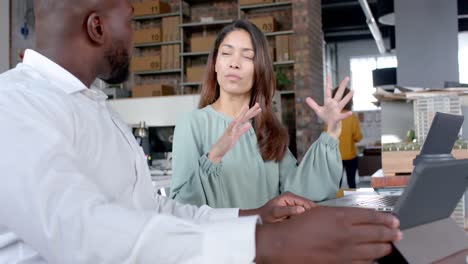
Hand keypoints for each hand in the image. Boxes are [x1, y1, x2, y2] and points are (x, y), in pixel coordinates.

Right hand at [208, 103, 261, 162]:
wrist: (218, 150)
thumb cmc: (227, 143)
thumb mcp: (237, 136)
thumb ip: (243, 130)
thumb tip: (249, 124)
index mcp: (237, 126)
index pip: (246, 118)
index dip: (252, 113)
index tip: (259, 108)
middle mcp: (234, 126)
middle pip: (244, 117)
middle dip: (251, 111)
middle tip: (258, 104)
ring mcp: (231, 129)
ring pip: (237, 120)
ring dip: (242, 113)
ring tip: (247, 106)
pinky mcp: (227, 134)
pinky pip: (231, 128)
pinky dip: (234, 123)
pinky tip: (237, 119)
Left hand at [239, 192, 316, 222]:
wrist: (258, 218)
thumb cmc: (265, 216)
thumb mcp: (276, 213)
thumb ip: (288, 211)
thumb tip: (302, 209)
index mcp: (288, 196)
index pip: (305, 202)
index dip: (313, 209)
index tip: (320, 217)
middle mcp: (291, 197)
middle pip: (307, 204)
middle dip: (313, 212)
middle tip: (321, 221)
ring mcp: (292, 202)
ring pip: (306, 208)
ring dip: (309, 214)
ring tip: (316, 222)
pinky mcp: (292, 207)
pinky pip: (302, 211)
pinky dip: (306, 216)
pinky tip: (309, 222)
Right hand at [255, 206, 402, 263]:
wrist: (283, 244)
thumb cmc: (297, 226)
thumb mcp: (319, 212)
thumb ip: (340, 215)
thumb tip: (356, 218)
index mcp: (341, 216)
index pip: (372, 216)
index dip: (386, 219)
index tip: (394, 221)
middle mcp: (347, 233)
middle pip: (378, 233)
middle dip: (391, 233)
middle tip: (398, 233)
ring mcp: (346, 251)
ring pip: (374, 250)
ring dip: (385, 247)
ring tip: (389, 246)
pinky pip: (363, 263)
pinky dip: (371, 260)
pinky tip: (374, 258)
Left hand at [306, 76, 353, 138]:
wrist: (331, 127)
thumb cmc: (326, 118)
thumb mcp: (318, 111)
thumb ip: (313, 104)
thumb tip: (307, 98)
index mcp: (329, 102)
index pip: (328, 90)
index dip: (328, 83)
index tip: (329, 74)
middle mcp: (334, 104)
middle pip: (338, 93)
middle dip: (342, 86)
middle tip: (347, 77)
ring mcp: (337, 110)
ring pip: (343, 102)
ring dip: (348, 97)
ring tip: (353, 91)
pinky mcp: (338, 118)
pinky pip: (342, 116)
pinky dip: (346, 115)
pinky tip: (351, 112)